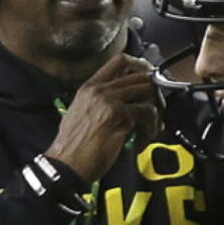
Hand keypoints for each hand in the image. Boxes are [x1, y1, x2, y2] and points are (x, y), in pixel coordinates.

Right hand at [46, 55, 158, 182]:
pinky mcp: (119, 116)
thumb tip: (126, 104)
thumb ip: (100, 103)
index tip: (150, 79)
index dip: (141, 66)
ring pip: (148, 92)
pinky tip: (144, 138)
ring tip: (151, 128)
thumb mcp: (81, 114)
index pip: (121, 60)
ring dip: (155, 111)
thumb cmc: (73, 147)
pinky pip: (148, 113)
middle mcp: (100, 89)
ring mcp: (110, 101)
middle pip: (141, 76)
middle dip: (155, 93)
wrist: (66, 164)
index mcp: (90, 87)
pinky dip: (152, 127)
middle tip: (157, 111)